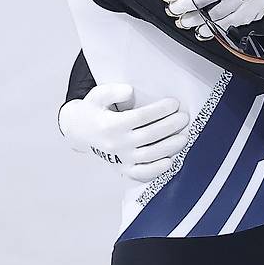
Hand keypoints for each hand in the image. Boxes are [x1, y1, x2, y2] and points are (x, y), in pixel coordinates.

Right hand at [58, 84, 188, 181]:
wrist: (80, 131)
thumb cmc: (93, 110)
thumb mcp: (98, 95)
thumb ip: (113, 91)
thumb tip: (129, 91)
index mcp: (111, 125)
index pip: (140, 117)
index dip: (159, 110)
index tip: (174, 103)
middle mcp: (116, 144)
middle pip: (149, 136)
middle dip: (170, 126)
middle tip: (184, 118)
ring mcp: (120, 159)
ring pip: (149, 156)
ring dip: (169, 147)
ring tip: (184, 137)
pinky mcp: (123, 168)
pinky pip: (141, 174)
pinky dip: (156, 170)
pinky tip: (170, 161)